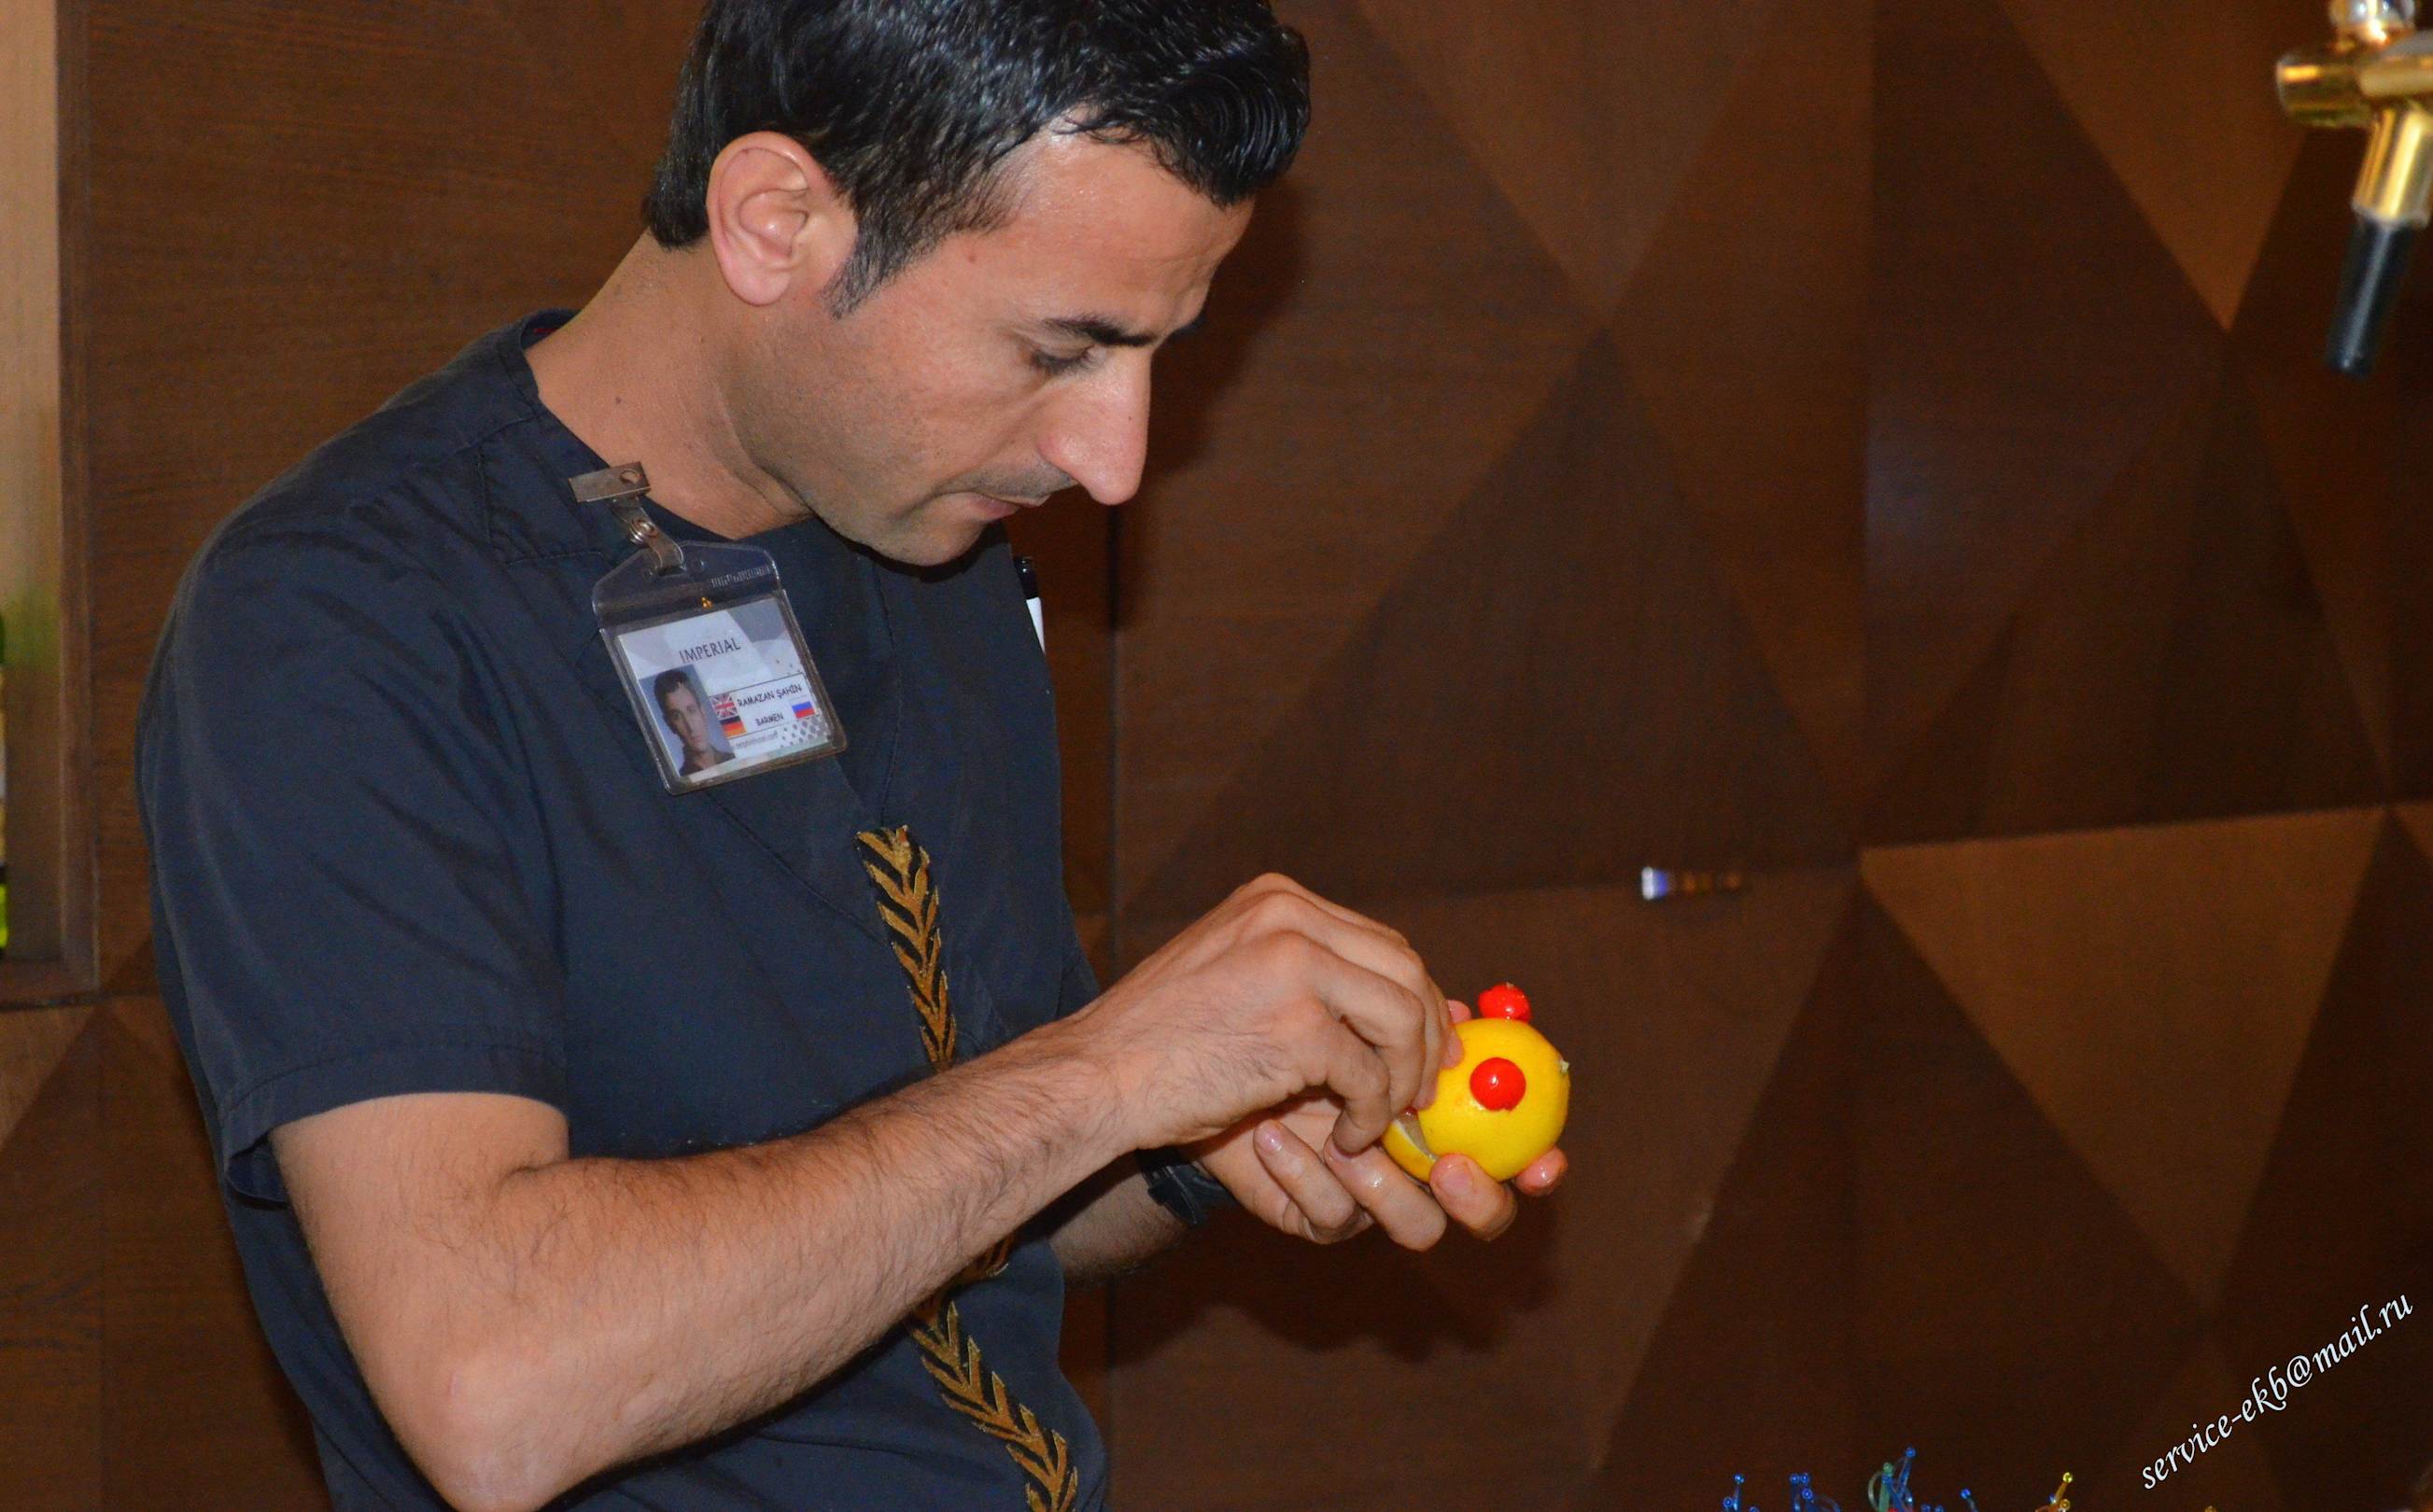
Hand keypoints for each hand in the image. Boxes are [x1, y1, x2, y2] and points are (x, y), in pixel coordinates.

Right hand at [1071, 874, 1450, 1156]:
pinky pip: (1370, 1075)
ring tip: (1380, 1118)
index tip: (1421, 1048)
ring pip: (1402, 1020)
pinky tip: (1345, 1136)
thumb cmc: (1159, 1038)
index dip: (1412, 999)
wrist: (1097, 1074)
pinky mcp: (1298, 1027)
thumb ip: (1304, 971)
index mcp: (1276, 899)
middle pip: (1405, 971)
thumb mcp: (1233, 972)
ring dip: (1402, 1079)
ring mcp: (1296, 967)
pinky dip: (1369, 1113)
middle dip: (1425, 1037)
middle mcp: (1291, 918)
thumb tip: (1392, 997)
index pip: (1380, 942)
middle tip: (1420, 1090)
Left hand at [1192, 999, 1567, 1247]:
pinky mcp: (1314, 1214)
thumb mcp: (1333, 1007)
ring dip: (1384, 1183)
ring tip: (1340, 1141)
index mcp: (1437, 1112)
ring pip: (1420, 1225)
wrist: (1177, 1072)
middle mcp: (1413, 1161)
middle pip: (1487, 1206)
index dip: (1540, 1158)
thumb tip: (1463, 1007)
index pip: (1515, 1148)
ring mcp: (1368, 1196)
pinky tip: (1266, 1134)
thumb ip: (1401, 1013)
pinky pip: (1331, 1215)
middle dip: (1480, 1194)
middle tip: (1446, 1164)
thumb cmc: (1263, 1026)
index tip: (1546, 1159)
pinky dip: (1302, 1171)